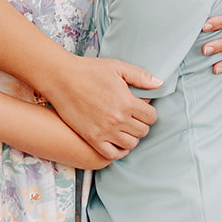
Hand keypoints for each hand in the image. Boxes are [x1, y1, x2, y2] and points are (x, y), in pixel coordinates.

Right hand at [40, 55, 158, 161]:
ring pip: (130, 144)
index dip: (149, 112)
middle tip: (134, 116)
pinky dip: (119, 151)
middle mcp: (118, 120)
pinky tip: (118, 142)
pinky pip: (112, 154)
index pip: (151, 117)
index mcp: (127, 102)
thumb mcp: (118, 67)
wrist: (61, 78)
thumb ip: (141, 76)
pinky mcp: (92, 138)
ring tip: (126, 128)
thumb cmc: (89, 70)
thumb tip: (160, 84)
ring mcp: (105, 131)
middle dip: (141, 123)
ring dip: (132, 137)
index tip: (142, 107)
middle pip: (143, 131)